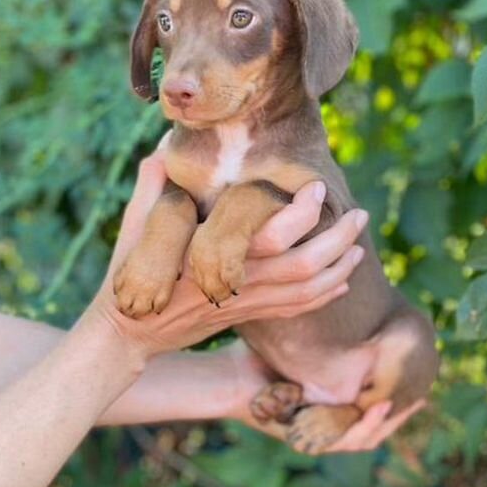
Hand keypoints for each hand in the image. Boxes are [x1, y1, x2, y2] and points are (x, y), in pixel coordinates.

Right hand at [85, 152, 367, 360]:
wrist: (129, 334)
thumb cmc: (127, 277)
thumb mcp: (132, 229)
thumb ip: (150, 190)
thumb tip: (162, 152)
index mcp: (212, 256)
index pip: (270, 238)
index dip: (301, 215)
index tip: (316, 189)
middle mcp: (235, 283)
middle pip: (304, 267)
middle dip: (339, 241)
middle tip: (359, 215)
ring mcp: (243, 304)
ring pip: (307, 292)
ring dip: (339, 268)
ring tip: (359, 247)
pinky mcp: (245, 317)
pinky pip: (295, 310)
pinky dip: (323, 295)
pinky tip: (340, 281)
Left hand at [224, 340, 424, 452]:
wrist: (229, 377)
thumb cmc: (257, 356)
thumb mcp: (300, 345)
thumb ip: (328, 340)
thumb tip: (353, 306)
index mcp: (329, 409)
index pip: (374, 411)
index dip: (400, 400)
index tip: (421, 382)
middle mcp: (326, 427)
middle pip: (376, 427)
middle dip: (402, 412)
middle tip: (423, 396)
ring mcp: (318, 438)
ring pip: (366, 437)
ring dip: (387, 420)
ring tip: (405, 400)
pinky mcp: (308, 443)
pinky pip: (345, 441)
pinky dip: (365, 425)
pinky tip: (378, 406)